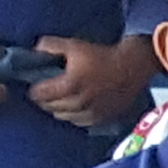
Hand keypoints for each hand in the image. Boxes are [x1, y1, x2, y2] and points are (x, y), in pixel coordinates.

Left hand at [31, 35, 157, 128]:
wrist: (134, 66)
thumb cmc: (103, 55)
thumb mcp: (74, 45)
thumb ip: (50, 46)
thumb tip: (34, 51)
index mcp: (69, 85)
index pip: (40, 95)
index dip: (35, 89)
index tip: (37, 83)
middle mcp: (79, 103)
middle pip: (50, 107)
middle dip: (45, 99)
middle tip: (49, 90)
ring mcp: (91, 113)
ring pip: (63, 116)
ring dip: (58, 108)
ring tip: (62, 98)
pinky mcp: (102, 118)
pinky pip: (79, 122)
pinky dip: (73, 115)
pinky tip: (76, 106)